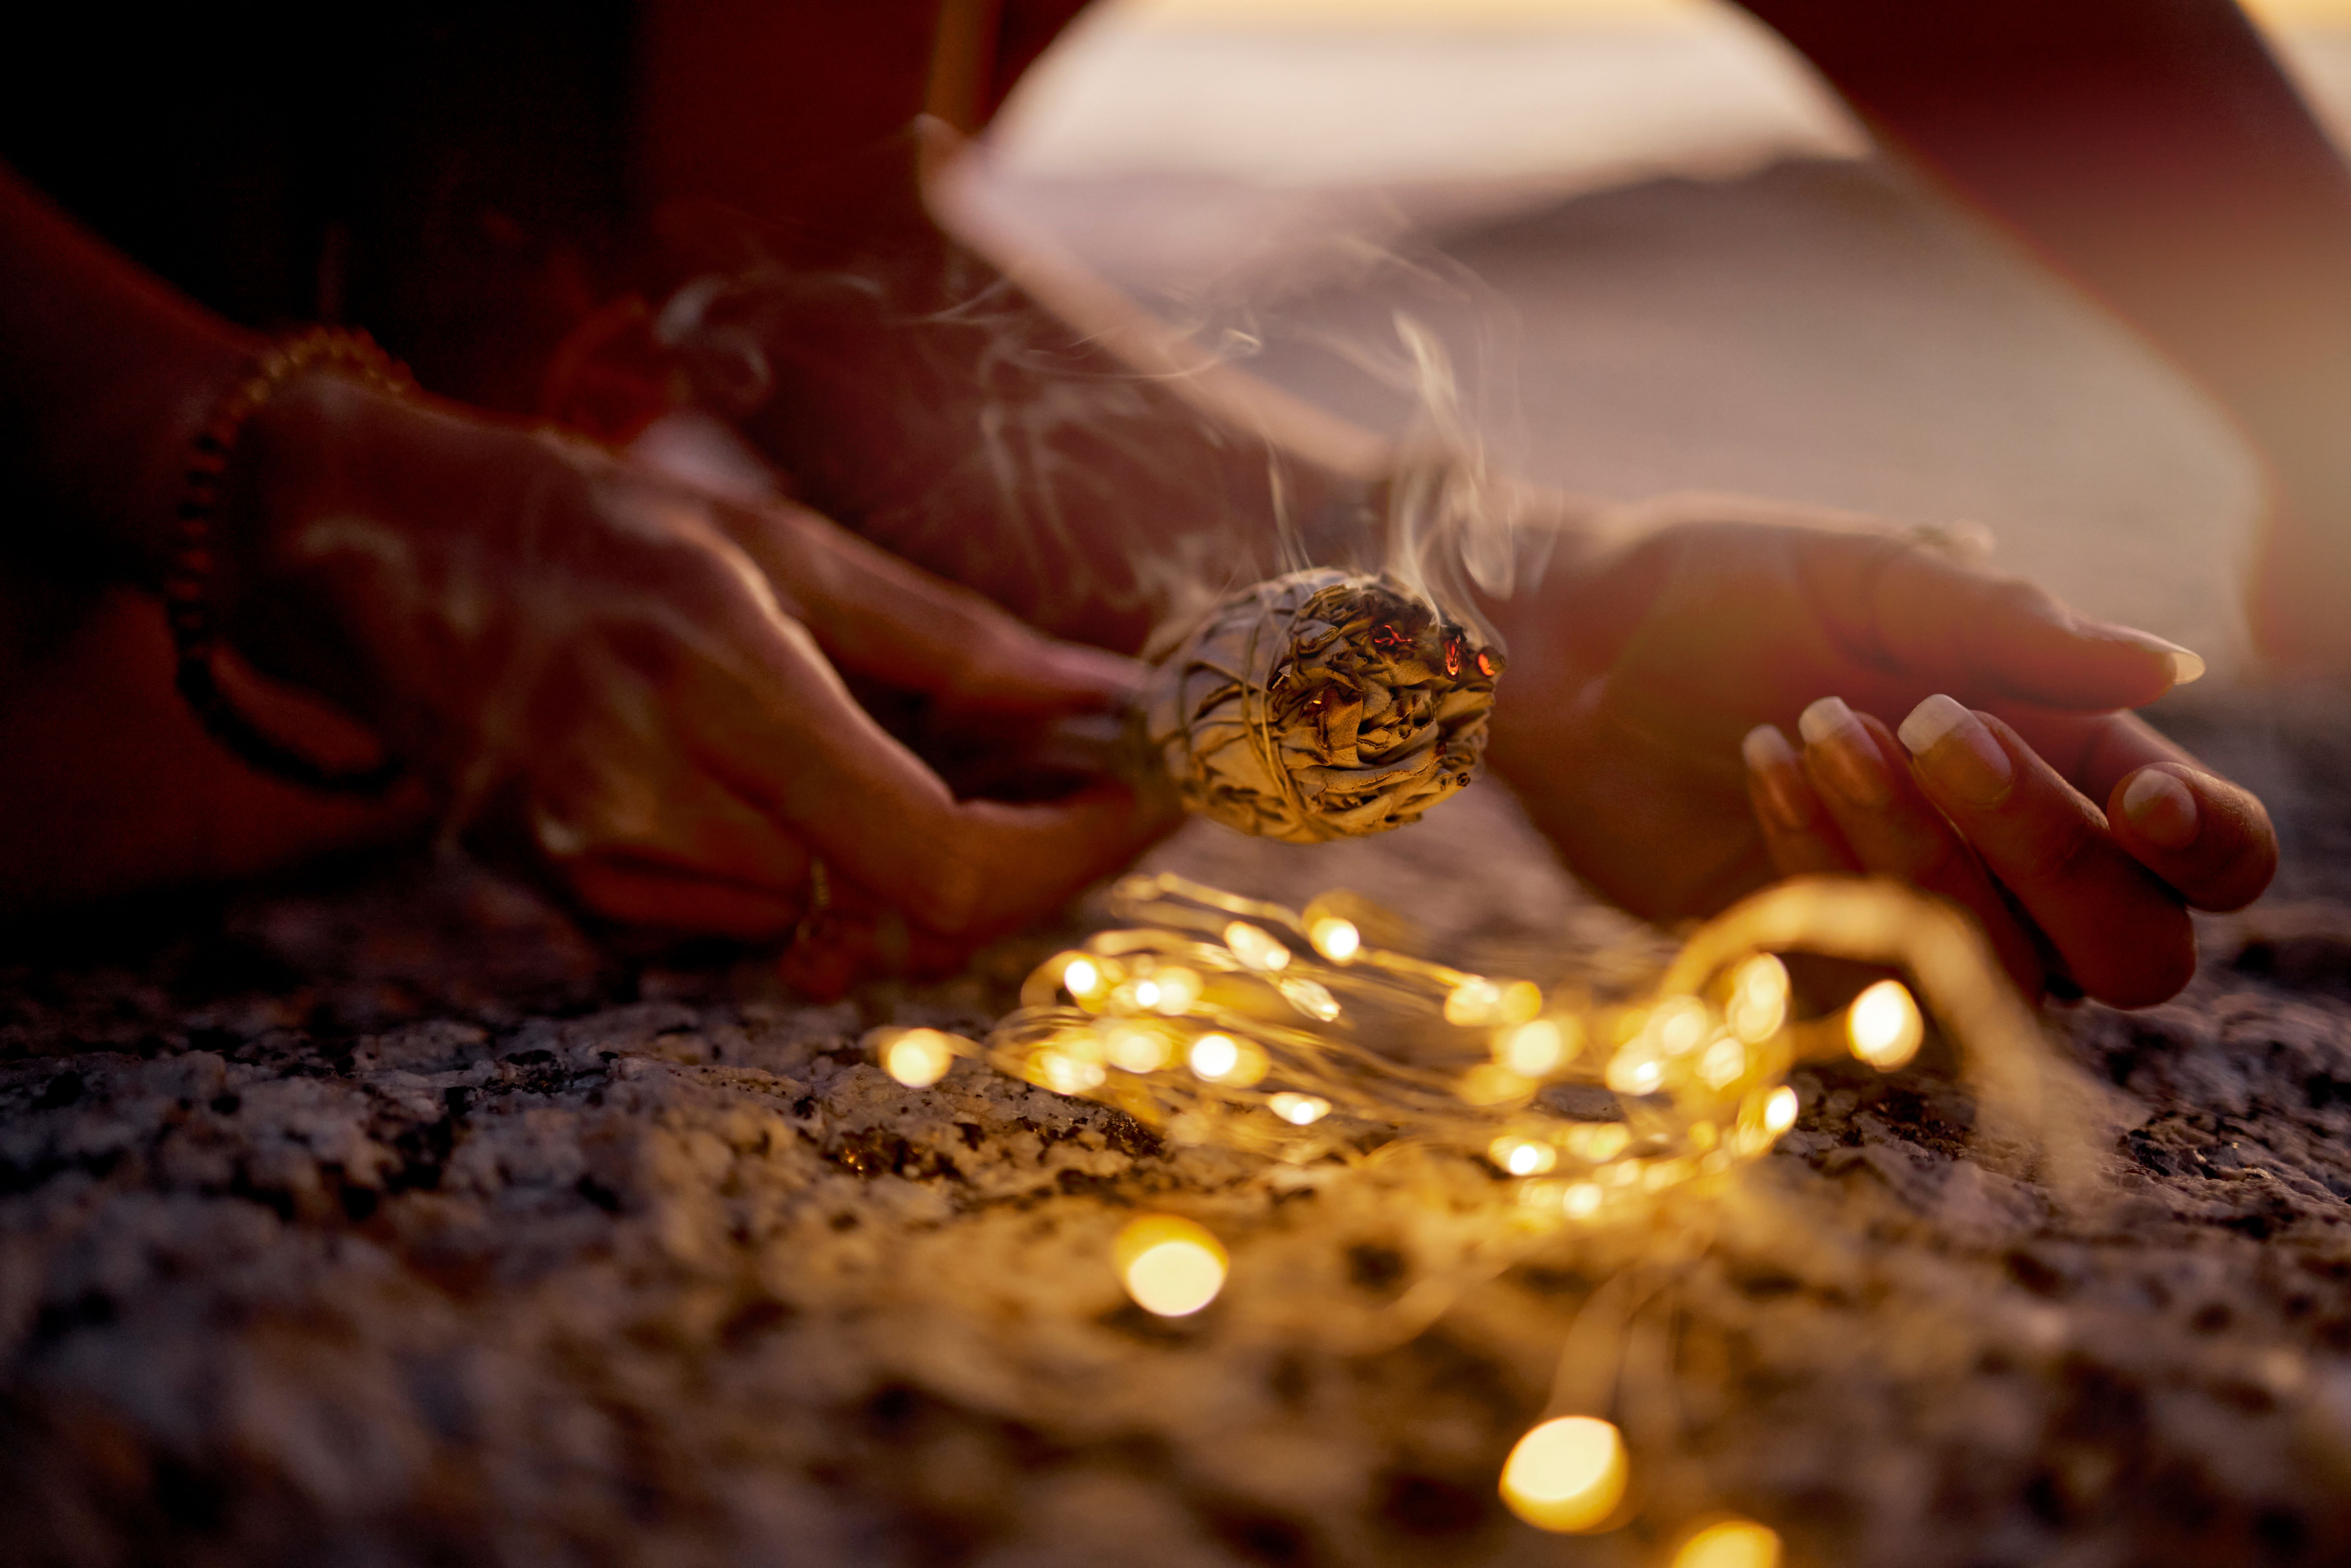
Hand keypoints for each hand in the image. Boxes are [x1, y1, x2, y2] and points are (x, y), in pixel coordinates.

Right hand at [220, 374, 1172, 971]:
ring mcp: (608, 874)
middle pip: (915, 911)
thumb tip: (1103, 696)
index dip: (1076, 849)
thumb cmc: (574, 523)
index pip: (941, 856)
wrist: (359, 559)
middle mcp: (653, 805)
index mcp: (713, 683)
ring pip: (849, 928)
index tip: (1158, 794)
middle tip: (1107, 782)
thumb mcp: (775, 543)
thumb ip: (950, 643)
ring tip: (991, 771)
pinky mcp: (585, 907)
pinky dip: (844, 873)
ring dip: (944, 865)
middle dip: (1036, 857)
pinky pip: (768, 924)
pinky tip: (861, 792)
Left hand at [1485, 500, 2276, 1006]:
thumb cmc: (1722, 592)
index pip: (2211, 854)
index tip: (2147, 798)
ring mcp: (1918, 927)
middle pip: (2130, 947)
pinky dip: (1820, 865)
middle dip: (2044, 846)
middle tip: (1926, 727)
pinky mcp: (1817, 968)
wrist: (1570, 654)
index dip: (2210, 847)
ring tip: (1810, 721)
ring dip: (1909, 843)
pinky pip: (1871, 976)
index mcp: (2067, 753)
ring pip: (1999, 969)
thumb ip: (2012, 628)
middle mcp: (2014, 861)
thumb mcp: (1868, 576)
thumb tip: (2175, 665)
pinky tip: (1763, 764)